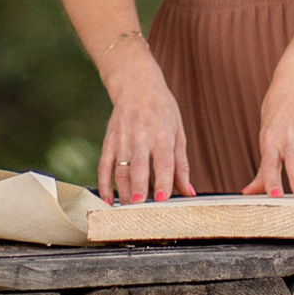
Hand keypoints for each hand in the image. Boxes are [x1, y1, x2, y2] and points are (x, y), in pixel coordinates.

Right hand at [99, 46, 195, 201]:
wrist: (136, 84)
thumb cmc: (162, 110)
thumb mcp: (178, 132)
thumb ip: (181, 165)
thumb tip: (189, 192)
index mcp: (162, 134)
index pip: (163, 161)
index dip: (163, 181)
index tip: (163, 199)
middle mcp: (141, 136)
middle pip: (139, 167)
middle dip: (139, 188)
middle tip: (140, 208)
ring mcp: (122, 138)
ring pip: (120, 169)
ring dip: (124, 191)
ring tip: (129, 210)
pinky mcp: (109, 140)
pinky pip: (104, 165)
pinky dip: (104, 184)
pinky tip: (108, 200)